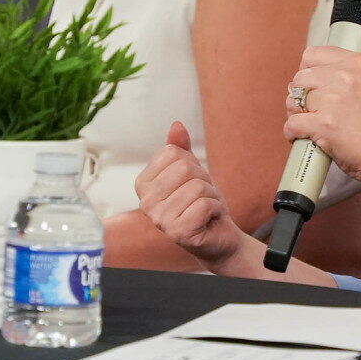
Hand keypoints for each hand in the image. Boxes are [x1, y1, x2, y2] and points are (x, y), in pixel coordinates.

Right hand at [135, 122, 247, 269]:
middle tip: (202, 197)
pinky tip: (209, 219)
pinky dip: (216, 209)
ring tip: (205, 209)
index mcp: (143, 183)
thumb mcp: (192, 170)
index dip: (192, 164)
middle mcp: (146, 202)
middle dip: (204, 180)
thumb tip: (177, 125)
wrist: (217, 234)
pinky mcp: (178, 233)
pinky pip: (206, 204)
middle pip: (185, 168)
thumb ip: (181, 148)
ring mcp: (160, 220)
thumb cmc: (200, 202)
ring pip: (198, 187)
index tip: (191, 182)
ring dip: (212, 196)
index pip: (173, 152)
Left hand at [284, 46, 360, 185]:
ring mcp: (334, 99)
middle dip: (300, 95)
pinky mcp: (324, 123)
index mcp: (356, 63)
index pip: (312, 55)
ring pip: (293, 101)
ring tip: (310, 124)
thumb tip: (300, 81)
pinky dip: (292, 133)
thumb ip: (338, 77)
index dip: (306, 71)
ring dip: (296, 114)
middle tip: (311, 110)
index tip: (310, 85)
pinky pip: (292, 124)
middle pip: (300, 78)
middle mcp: (345, 76)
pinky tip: (303, 137)